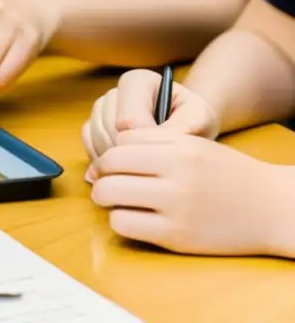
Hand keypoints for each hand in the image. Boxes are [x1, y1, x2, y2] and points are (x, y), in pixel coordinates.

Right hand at [82, 69, 219, 161]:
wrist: (185, 125)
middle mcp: (115, 91)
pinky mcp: (92, 125)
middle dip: (131, 153)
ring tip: (143, 166)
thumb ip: (183, 126)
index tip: (165, 154)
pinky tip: (127, 166)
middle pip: (110, 130)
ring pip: (97, 138)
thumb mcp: (200, 119)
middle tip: (155, 166)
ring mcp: (100, 108)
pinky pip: (88, 144)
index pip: (129, 119)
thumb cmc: (193, 120)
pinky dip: (104, 160)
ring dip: (117, 158)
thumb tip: (158, 145)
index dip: (146, 144)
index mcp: (139, 80)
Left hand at [89, 129, 290, 256]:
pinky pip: (124, 225)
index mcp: (181, 148)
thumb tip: (103, 159)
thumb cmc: (228, 173)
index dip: (112, 151)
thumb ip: (151, 143)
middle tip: (110, 182)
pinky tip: (135, 219)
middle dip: (102, 173)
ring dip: (106, 197)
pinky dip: (121, 221)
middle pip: (109, 165)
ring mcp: (177, 207)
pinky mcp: (176, 236)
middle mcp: (177, 174)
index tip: (116, 163)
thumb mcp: (194, 144)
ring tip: (120, 201)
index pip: (121, 141)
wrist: (273, 207)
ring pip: (109, 194)